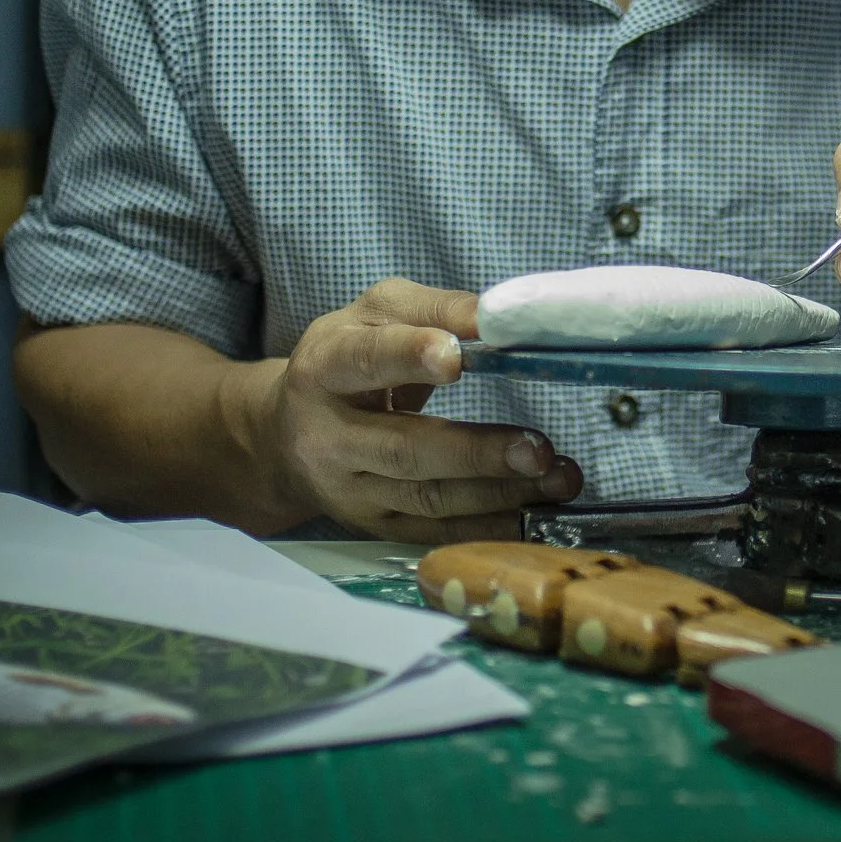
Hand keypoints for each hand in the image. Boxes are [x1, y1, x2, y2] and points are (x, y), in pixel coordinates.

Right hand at [253, 278, 582, 540]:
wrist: (283, 434)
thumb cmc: (347, 358)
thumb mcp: (377, 314)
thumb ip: (435, 309)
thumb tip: (496, 317)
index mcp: (323, 369)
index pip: (364, 362)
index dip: (408, 358)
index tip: (455, 359)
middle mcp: (328, 438)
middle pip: (404, 449)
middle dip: (476, 452)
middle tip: (537, 449)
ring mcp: (348, 490)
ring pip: (426, 499)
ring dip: (498, 493)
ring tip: (558, 477)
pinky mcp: (371, 526)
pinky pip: (433, 532)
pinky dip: (486, 526)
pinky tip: (532, 511)